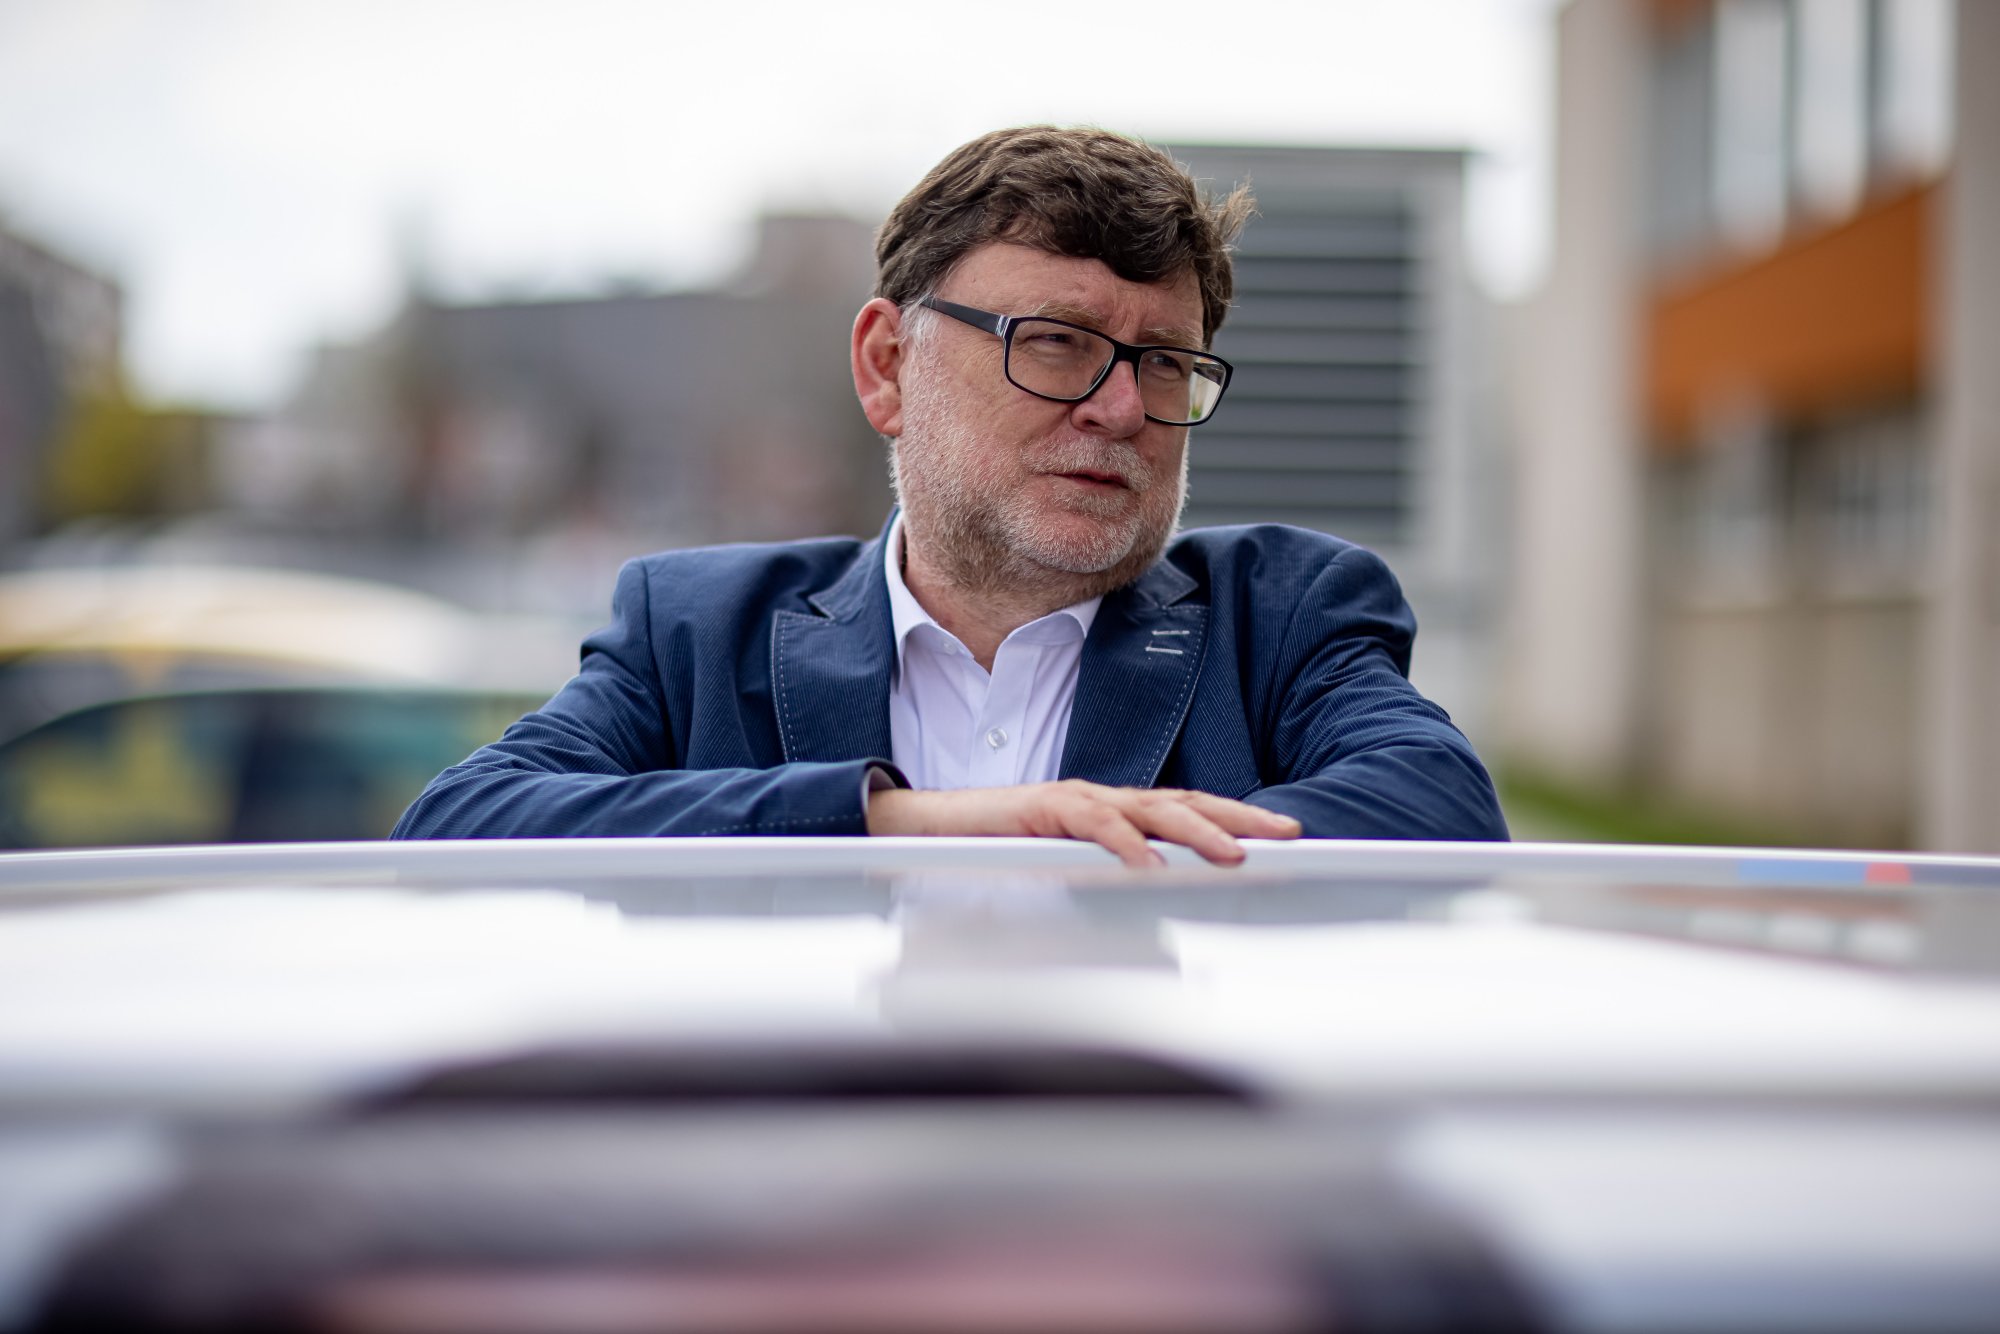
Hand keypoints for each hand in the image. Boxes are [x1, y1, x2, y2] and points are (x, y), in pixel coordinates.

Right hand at [866, 781, 1301, 867]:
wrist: (929, 833)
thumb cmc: (996, 858)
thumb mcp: (1067, 882)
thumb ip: (1109, 895)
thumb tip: (1159, 936)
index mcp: (1115, 816)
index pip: (1186, 812)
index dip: (1235, 820)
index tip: (1283, 835)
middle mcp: (1103, 801)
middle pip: (1185, 802)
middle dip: (1240, 817)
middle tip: (1287, 833)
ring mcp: (1075, 800)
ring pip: (1149, 807)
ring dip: (1196, 830)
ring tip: (1234, 853)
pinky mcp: (1042, 807)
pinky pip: (1090, 821)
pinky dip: (1122, 841)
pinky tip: (1149, 862)